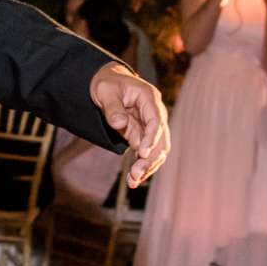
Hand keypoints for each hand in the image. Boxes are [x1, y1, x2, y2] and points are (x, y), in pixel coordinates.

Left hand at [91, 64, 169, 185]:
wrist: (107, 84)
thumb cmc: (107, 84)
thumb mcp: (105, 91)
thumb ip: (113, 108)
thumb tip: (119, 123)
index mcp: (149, 98)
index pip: (156, 121)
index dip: (151, 138)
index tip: (142, 153)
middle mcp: (155, 113)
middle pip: (161, 140)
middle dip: (150, 159)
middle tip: (136, 174)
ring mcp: (150, 126)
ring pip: (156, 151)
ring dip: (147, 167)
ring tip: (133, 181)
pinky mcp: (143, 136)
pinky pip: (146, 154)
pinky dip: (141, 167)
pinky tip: (133, 180)